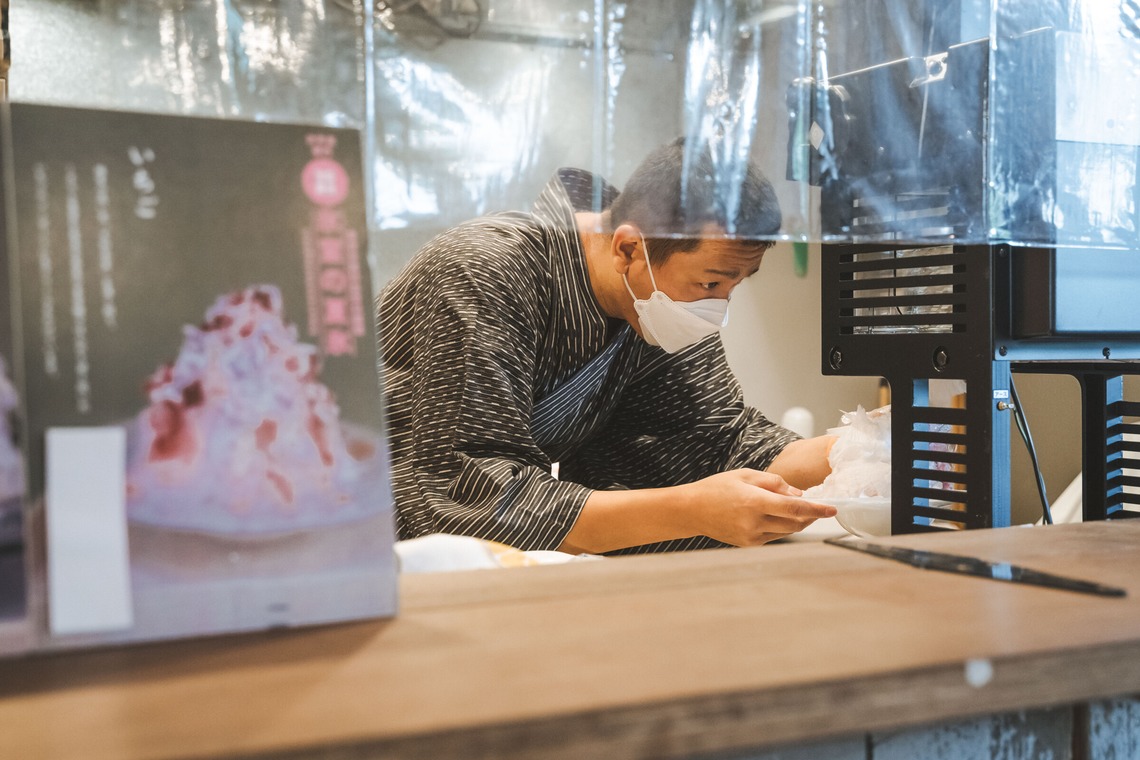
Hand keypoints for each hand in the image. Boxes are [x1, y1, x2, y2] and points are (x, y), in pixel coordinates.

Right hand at [679, 469, 836, 546]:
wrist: (692, 510)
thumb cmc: (717, 488)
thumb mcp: (745, 475)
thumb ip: (774, 483)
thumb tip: (798, 494)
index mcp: (754, 502)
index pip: (794, 507)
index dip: (816, 509)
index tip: (832, 509)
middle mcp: (754, 522)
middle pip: (795, 523)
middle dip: (809, 515)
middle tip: (816, 507)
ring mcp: (751, 536)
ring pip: (786, 532)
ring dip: (796, 521)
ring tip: (795, 509)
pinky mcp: (748, 544)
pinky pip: (774, 536)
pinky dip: (780, 527)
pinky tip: (774, 517)